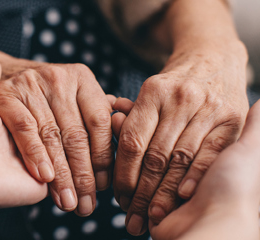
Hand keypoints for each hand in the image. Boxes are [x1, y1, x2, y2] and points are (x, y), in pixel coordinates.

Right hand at [0, 61, 112, 215]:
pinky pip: (25, 130)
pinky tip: (45, 178)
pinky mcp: (6, 95)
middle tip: (85, 205)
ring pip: (51, 136)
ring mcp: (31, 84)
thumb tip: (122, 145)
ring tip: (67, 202)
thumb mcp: (74, 98)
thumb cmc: (47, 96)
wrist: (6, 75)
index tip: (103, 188)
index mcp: (82, 79)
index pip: (99, 123)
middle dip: (82, 175)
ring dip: (60, 175)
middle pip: (76, 134)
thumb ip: (96, 118)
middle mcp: (58, 78)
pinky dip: (35, 155)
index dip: (103, 158)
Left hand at [114, 42, 248, 234]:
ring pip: (181, 159)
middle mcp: (181, 98)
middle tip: (133, 214)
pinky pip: (210, 154)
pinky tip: (183, 196)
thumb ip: (130, 115)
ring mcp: (208, 108)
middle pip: (156, 155)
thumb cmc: (173, 85)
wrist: (214, 60)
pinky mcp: (230, 119)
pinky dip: (194, 178)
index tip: (119, 197)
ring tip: (153, 213)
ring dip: (166, 192)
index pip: (133, 141)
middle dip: (142, 191)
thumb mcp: (149, 93)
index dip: (123, 174)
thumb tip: (111, 125)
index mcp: (153, 91)